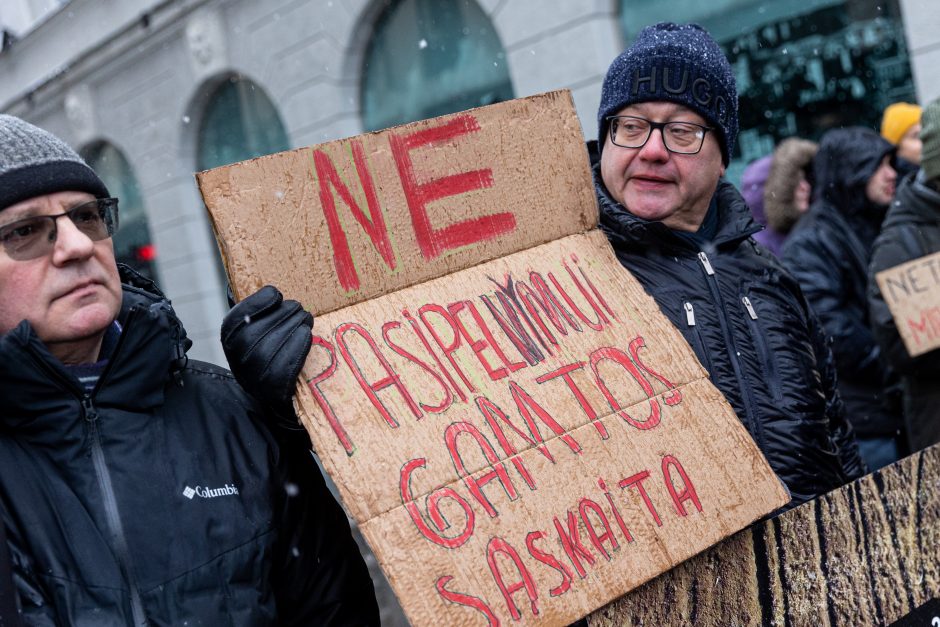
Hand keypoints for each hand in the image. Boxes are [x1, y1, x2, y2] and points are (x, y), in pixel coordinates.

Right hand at [221, 286, 312, 421]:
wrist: (274, 396)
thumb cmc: (268, 353)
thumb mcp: (254, 331)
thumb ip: (250, 312)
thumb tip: (235, 284)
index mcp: (229, 341)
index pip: (237, 318)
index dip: (258, 303)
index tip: (277, 294)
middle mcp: (236, 360)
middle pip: (257, 331)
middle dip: (284, 314)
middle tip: (300, 309)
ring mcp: (253, 377)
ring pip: (272, 346)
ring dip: (294, 327)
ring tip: (306, 320)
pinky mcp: (273, 390)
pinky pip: (286, 365)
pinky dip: (298, 346)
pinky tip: (306, 335)